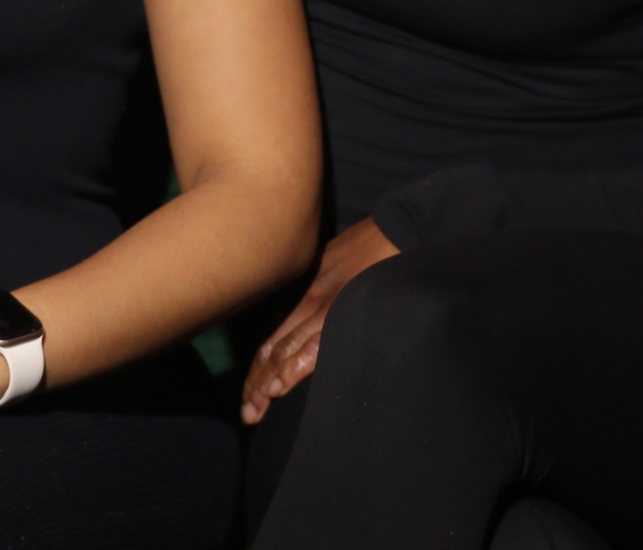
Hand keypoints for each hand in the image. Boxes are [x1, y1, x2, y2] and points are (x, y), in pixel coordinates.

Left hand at [241, 217, 399, 424]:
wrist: (395, 229)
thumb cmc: (368, 245)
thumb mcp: (329, 262)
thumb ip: (313, 289)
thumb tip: (297, 312)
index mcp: (303, 291)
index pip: (270, 335)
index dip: (257, 366)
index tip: (249, 392)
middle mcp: (305, 301)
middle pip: (270, 348)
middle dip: (255, 383)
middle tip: (247, 414)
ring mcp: (322, 308)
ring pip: (282, 352)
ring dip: (265, 384)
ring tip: (255, 412)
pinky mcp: (340, 313)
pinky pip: (311, 348)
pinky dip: (291, 370)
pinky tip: (278, 390)